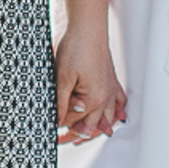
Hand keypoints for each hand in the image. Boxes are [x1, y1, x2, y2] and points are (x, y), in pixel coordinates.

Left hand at [55, 25, 124, 143]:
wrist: (87, 27)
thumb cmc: (76, 48)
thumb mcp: (62, 77)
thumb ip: (61, 102)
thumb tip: (57, 121)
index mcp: (93, 100)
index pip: (73, 122)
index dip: (58, 127)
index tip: (49, 132)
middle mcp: (105, 98)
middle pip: (90, 125)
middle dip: (75, 133)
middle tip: (60, 140)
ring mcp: (110, 90)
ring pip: (106, 118)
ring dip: (95, 128)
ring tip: (82, 137)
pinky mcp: (111, 81)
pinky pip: (118, 102)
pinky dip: (116, 112)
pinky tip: (115, 118)